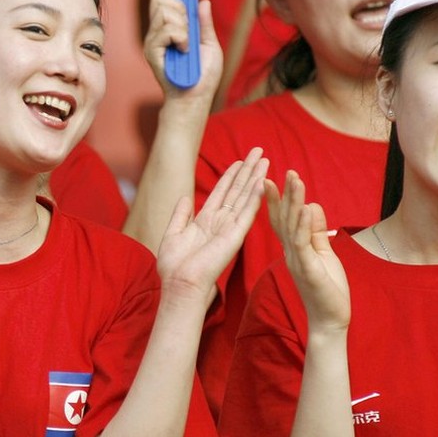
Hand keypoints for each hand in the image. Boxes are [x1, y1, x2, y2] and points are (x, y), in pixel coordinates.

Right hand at [142, 0, 221, 103]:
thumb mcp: (210, 45)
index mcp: (171, 29)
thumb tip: (203, 1)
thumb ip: (205, 23)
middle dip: (179, 8)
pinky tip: (183, 51)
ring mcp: (153, 41)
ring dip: (183, 27)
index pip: (164, 0)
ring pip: (164, 12)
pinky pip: (166, 30)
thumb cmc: (203, 77)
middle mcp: (158, 33)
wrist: (195, 97)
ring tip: (187, 46)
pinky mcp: (151, 51)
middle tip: (189, 29)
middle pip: (160, 0)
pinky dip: (180, 38)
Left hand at [155, 147, 267, 305]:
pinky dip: (255, 197)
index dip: (231, 176)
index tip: (240, 160)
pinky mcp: (235, 236)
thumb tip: (184, 197)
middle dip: (248, 170)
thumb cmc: (174, 267)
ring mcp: (230, 228)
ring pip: (245, 197)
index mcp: (206, 221)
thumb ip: (180, 215)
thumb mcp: (173, 234)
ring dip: (255, 178)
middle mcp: (221, 222)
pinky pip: (247, 212)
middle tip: (259, 151)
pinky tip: (262, 181)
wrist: (180, 284)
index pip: (222, 193)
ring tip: (264, 160)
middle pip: (238, 191)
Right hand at [266, 171, 349, 333]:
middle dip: (283, 194)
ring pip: (292, 226)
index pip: (281, 220)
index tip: (271, 180)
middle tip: (282, 172)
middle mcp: (290, 252)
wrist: (330, 320)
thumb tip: (312, 206)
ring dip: (293, 202)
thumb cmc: (327, 289)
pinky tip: (306, 207)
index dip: (276, 200)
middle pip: (283, 218)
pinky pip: (303, 243)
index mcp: (293, 249)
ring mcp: (297, 260)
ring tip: (295, 180)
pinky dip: (305, 224)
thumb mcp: (323, 254)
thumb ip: (317, 232)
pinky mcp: (307, 268)